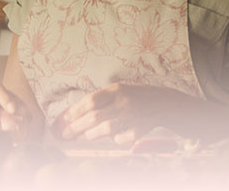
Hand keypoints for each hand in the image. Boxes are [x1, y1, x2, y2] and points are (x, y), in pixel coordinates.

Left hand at [54, 82, 180, 144]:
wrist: (164, 102)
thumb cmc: (135, 96)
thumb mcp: (119, 90)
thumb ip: (100, 99)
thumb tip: (74, 113)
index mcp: (116, 89)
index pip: (90, 100)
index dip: (74, 111)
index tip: (63, 120)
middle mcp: (123, 102)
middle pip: (94, 116)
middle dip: (76, 126)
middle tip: (65, 134)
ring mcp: (132, 116)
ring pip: (106, 128)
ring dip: (89, 134)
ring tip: (80, 136)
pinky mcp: (140, 129)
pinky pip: (121, 138)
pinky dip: (113, 139)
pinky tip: (109, 137)